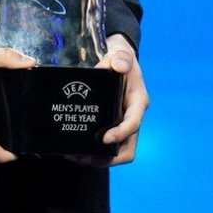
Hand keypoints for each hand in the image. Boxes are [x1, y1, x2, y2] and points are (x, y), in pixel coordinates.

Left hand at [69, 34, 148, 165]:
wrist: (115, 60)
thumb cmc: (120, 58)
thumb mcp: (122, 53)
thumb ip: (122, 57)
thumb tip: (118, 66)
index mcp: (137, 103)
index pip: (133, 123)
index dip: (121, 134)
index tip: (104, 139)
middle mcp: (131, 117)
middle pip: (127, 147)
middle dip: (109, 157)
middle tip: (86, 158)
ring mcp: (120, 124)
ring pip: (116, 151)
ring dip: (99, 159)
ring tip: (76, 157)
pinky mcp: (109, 125)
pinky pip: (104, 146)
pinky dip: (92, 152)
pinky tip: (75, 151)